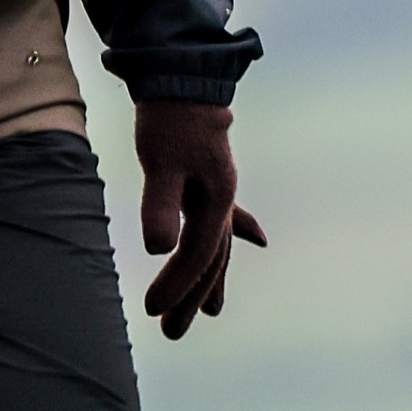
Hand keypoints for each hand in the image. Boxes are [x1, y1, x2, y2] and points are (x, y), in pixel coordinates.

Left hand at [133, 97, 264, 335]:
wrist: (183, 78)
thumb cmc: (169, 119)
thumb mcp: (160, 161)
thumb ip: (161, 204)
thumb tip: (158, 249)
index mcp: (215, 200)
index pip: (195, 255)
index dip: (176, 286)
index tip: (152, 312)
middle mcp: (222, 200)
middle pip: (210, 259)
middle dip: (193, 297)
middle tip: (172, 333)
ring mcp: (218, 190)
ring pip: (216, 244)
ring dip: (210, 278)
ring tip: (211, 313)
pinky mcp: (208, 178)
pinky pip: (223, 218)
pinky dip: (237, 232)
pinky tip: (260, 240)